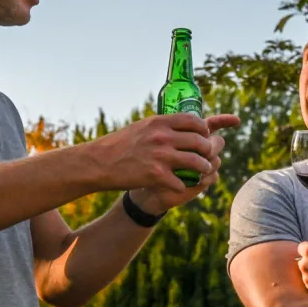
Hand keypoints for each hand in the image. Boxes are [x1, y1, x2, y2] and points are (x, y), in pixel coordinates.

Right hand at [94, 113, 239, 195]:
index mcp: (159, 123)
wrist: (99, 163)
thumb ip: (162, 127)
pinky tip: (180, 185)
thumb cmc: (119, 145)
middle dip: (208, 150)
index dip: (204, 129)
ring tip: (203, 170)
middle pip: (199, 142)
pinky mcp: (157, 175)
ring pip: (196, 162)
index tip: (205, 135)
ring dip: (203, 168)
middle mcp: (162, 137)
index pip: (193, 121)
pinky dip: (183, 185)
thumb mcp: (142, 128)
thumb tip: (181, 125)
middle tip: (208, 155)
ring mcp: (160, 156)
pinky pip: (182, 182)